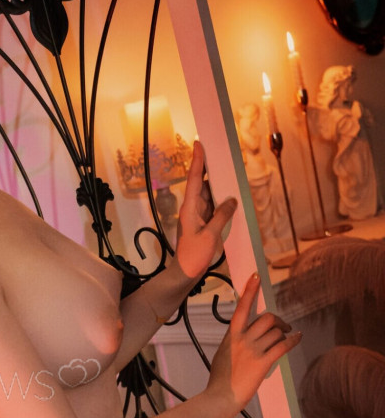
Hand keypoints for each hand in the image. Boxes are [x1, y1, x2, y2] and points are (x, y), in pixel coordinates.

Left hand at [175, 141, 237, 280]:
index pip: (193, 180)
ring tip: (228, 170)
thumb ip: (222, 216)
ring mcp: (198, 216)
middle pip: (201, 184)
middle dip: (209, 168)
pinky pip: (213, 207)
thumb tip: (232, 200)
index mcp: (190, 209)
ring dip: (217, 185)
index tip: (198, 143)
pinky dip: (221, 201)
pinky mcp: (203, 224)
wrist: (185, 273)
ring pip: (209, 195)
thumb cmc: (193, 256)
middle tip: (219, 153)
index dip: (197, 161)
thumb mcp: (210, 236)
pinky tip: (230, 195)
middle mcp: (192, 209)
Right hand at [207, 273, 300, 417]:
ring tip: (288, 335)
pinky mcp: (263, 363)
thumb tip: (243, 337)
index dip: (250, 290)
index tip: (256, 276)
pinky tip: (297, 337)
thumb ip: (233, 342)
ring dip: (285, 332)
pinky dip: (293, 340)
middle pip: (266, 318)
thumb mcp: (222, 354)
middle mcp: (242, 339)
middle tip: (283, 326)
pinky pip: (282, 346)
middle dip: (278, 320)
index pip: (241, 308)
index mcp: (231, 336)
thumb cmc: (220, 379)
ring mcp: (253, 351)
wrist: (220, 396)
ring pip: (276, 332)